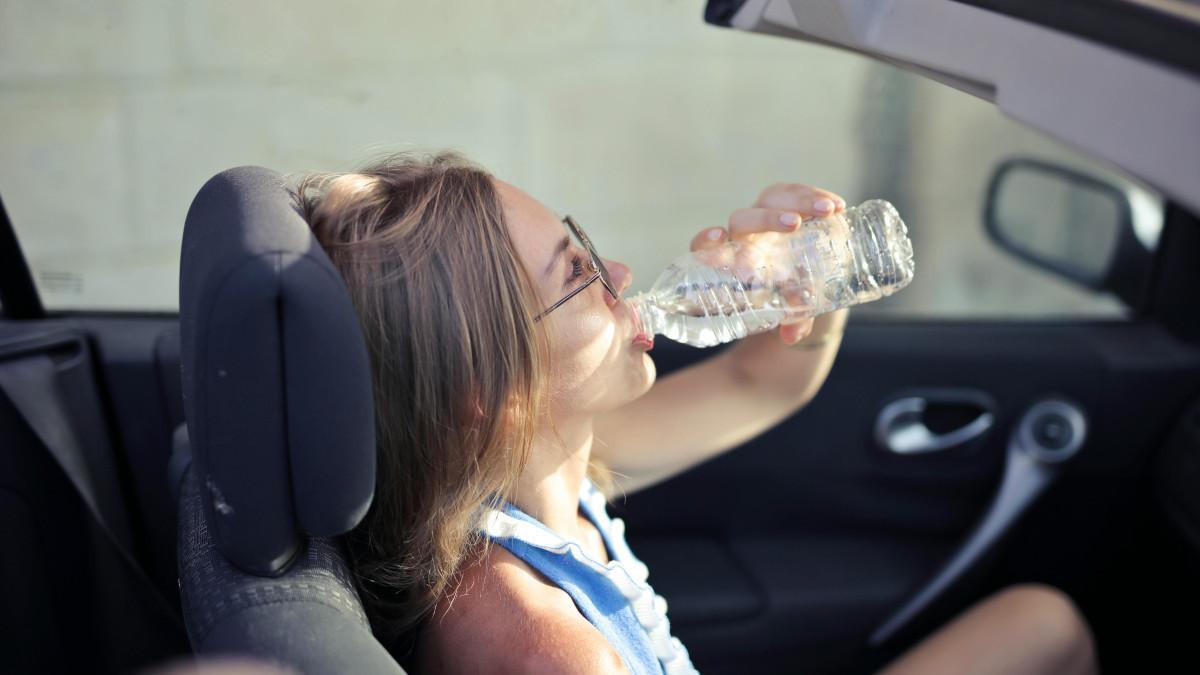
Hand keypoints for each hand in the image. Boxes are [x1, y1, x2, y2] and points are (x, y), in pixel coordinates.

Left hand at [689, 183, 846, 344]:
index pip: (706, 246)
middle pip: (742, 219)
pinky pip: (795, 192)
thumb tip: (791, 336)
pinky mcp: (787, 204)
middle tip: (794, 225)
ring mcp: (765, 215)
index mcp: (731, 261)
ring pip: (771, 198)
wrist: (802, 282)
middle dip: (767, 219)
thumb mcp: (786, 311)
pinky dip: (815, 196)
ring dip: (799, 202)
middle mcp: (743, 236)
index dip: (707, 241)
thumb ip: (790, 321)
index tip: (718, 235)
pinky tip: (837, 206)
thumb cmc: (782, 298)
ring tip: (827, 211)